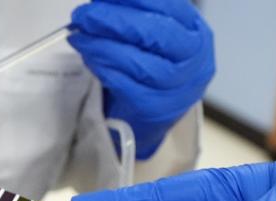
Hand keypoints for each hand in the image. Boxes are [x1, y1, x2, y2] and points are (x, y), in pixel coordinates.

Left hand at [68, 0, 214, 158]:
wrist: (151, 115)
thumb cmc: (152, 66)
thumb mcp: (152, 37)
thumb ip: (134, 15)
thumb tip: (102, 1)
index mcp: (196, 32)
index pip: (167, 6)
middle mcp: (194, 60)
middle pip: (154, 33)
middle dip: (114, 20)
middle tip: (84, 15)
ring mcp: (177, 87)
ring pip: (137, 62)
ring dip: (102, 46)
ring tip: (79, 37)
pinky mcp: (154, 109)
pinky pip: (124, 85)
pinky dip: (103, 68)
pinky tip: (89, 58)